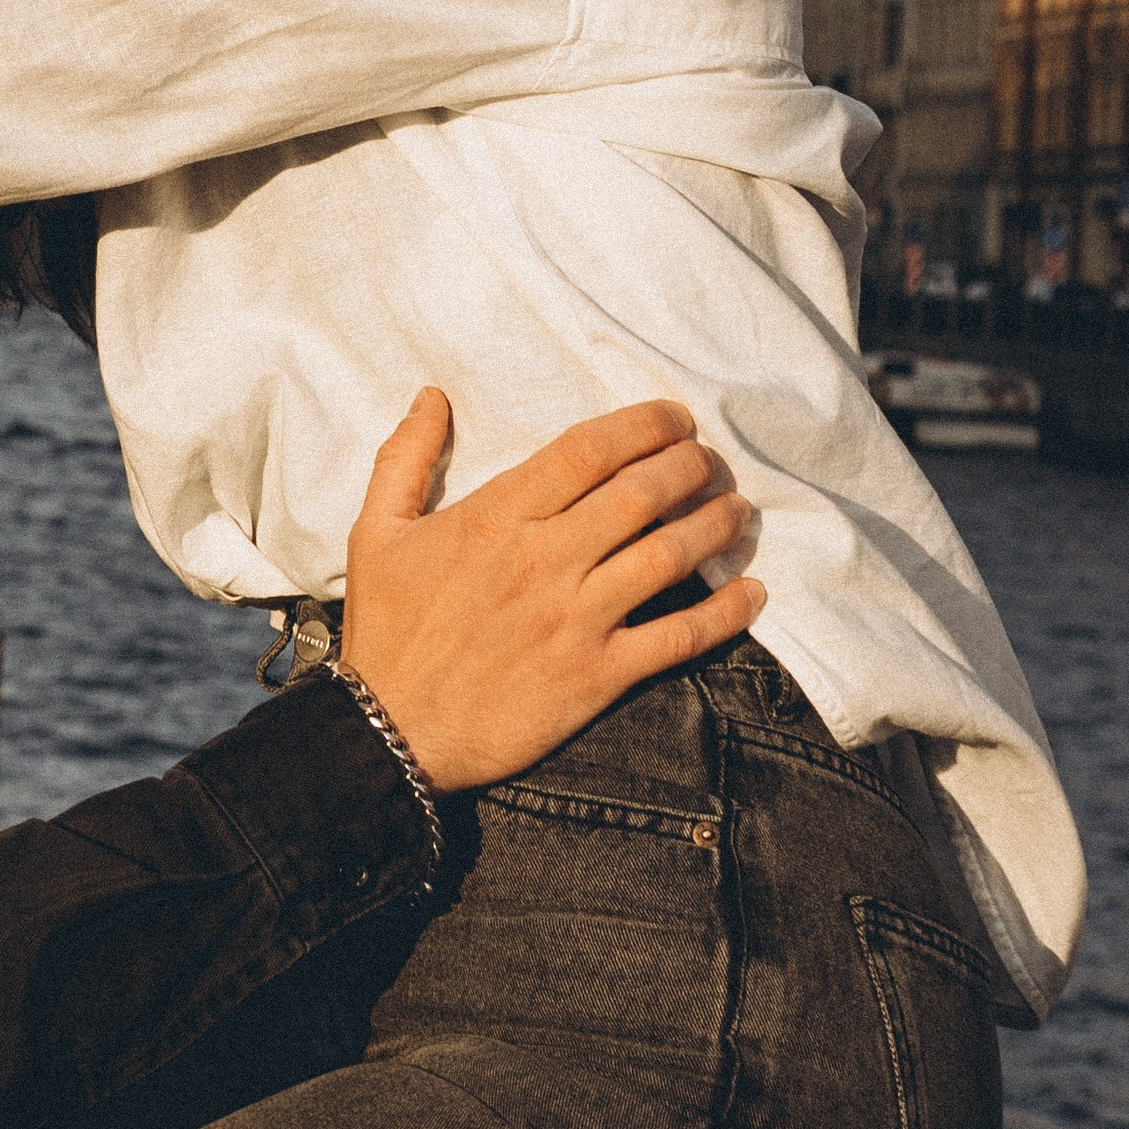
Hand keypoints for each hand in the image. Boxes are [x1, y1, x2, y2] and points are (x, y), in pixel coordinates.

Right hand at [337, 392, 759, 797]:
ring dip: (714, 525)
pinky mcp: (597, 675)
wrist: (391, 732)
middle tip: (709, 459)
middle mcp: (545, 560)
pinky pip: (677, 638)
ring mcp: (577, 618)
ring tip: (737, 508)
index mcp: (496, 518)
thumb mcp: (374, 532)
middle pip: (640, 494)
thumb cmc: (385, 632)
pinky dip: (724, 614)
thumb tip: (431, 397)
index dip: (643, 425)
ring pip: (668, 556)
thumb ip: (404, 458)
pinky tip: (754, 593)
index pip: (587, 451)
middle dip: (689, 465)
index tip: (673, 417)